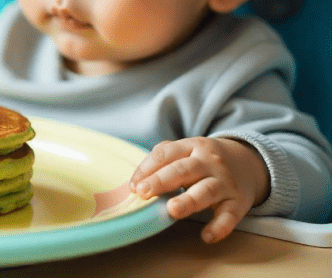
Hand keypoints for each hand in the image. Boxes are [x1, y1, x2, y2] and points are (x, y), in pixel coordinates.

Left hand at [129, 137, 269, 242]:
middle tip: (142, 192)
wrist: (248, 163)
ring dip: (188, 201)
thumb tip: (136, 182)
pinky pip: (230, 216)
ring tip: (172, 210)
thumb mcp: (187, 150)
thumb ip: (162, 160)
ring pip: (206, 190)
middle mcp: (209, 162)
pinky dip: (220, 227)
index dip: (147, 167)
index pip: (166, 153)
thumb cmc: (204, 160)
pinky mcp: (238, 202)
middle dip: (161, 181)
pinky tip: (207, 236)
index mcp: (192, 146)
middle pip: (183, 170)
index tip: (133, 185)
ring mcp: (225, 182)